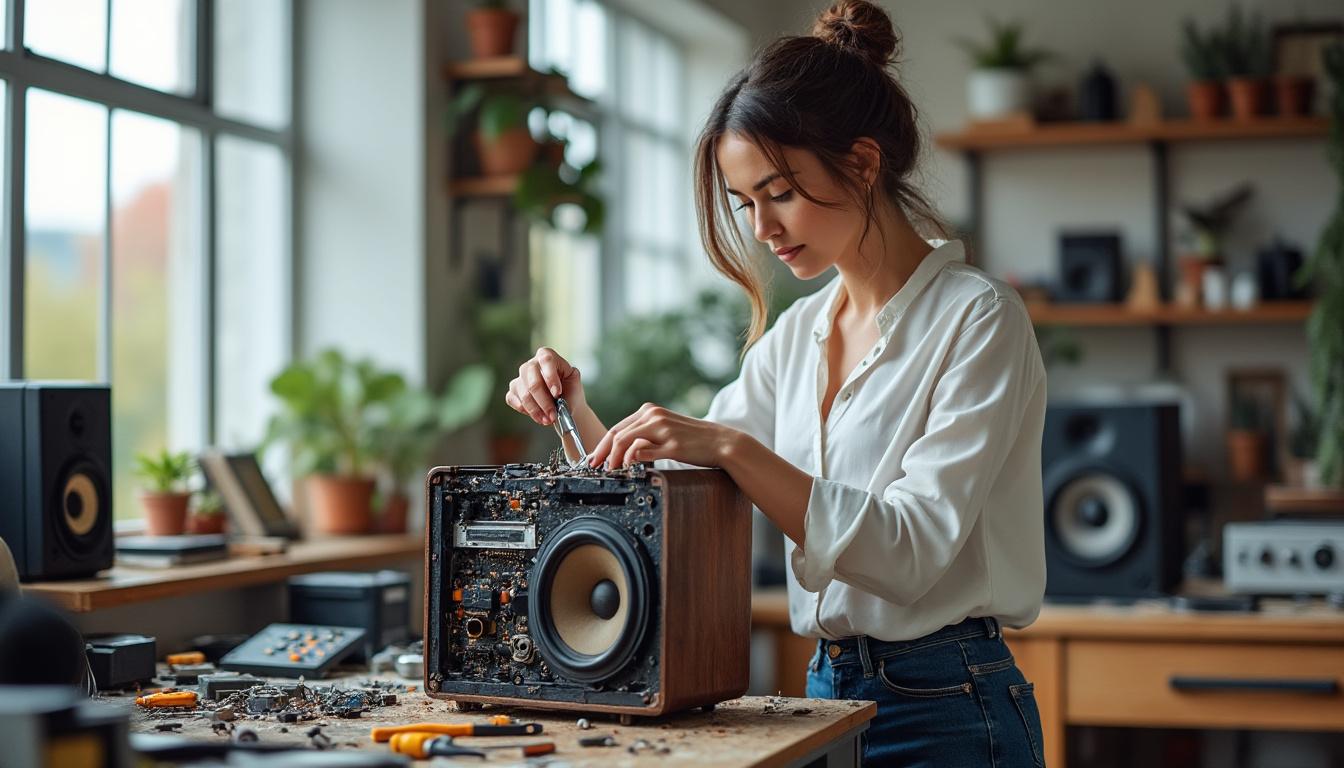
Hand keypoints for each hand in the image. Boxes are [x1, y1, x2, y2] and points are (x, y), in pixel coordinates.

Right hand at [505, 347, 584, 426]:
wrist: (566, 405)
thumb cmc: (571, 392)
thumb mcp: (575, 383)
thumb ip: (570, 381)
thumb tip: (555, 390)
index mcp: (548, 356)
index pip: (546, 359)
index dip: (550, 377)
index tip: (557, 394)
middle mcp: (531, 364)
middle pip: (532, 381)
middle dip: (544, 402)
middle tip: (553, 415)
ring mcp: (521, 377)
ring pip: (523, 393)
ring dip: (536, 410)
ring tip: (548, 420)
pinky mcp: (513, 390)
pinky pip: (512, 399)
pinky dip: (525, 410)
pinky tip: (536, 415)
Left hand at [587, 403, 738, 469]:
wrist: (721, 442)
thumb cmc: (692, 439)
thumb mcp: (665, 430)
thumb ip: (644, 435)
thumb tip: (622, 452)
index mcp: (650, 411)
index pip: (617, 428)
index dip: (602, 445)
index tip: (595, 458)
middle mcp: (654, 415)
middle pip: (617, 434)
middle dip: (602, 453)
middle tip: (596, 467)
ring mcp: (662, 428)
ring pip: (625, 441)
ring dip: (614, 458)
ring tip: (611, 471)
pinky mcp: (671, 444)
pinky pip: (643, 452)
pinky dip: (631, 461)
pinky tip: (628, 469)